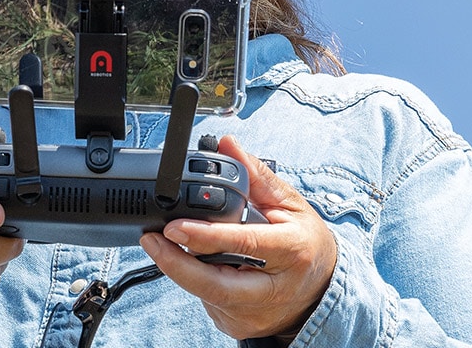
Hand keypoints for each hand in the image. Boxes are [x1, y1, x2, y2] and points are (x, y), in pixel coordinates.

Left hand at [139, 135, 336, 339]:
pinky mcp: (239, 326)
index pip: (244, 244)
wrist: (321, 291)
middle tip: (151, 240)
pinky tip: (199, 264)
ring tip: (171, 243)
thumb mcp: (289, 204)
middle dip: (176, 264)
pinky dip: (196, 280)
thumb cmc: (305, 242)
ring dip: (183, 268)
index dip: (205, 237)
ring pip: (206, 293)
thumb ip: (255, 175)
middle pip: (216, 285)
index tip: (173, 227)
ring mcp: (254, 313)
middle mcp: (273, 289)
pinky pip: (206, 301)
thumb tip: (228, 145)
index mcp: (291, 252)